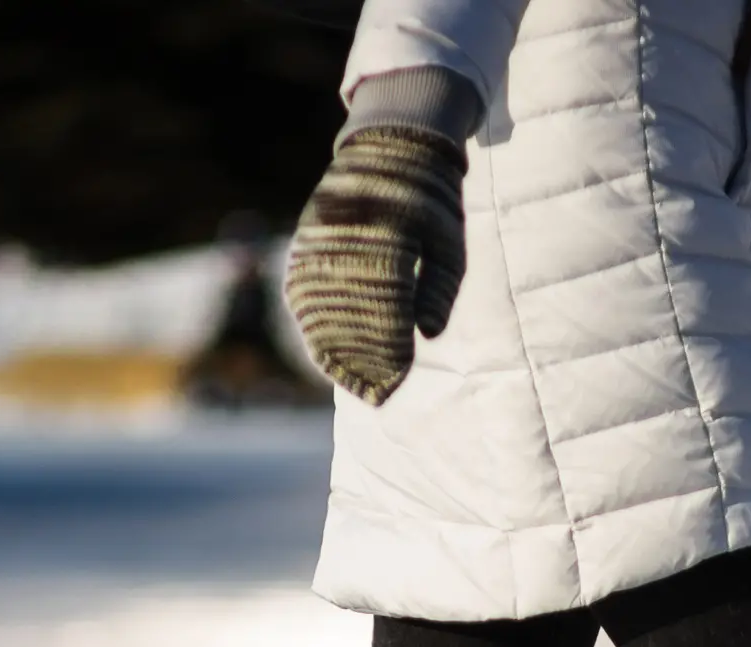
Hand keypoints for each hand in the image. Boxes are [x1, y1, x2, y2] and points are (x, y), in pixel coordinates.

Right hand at [283, 123, 467, 406]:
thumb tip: (427, 335)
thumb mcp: (449, 241)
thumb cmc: (430, 204)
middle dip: (362, 359)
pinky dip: (311, 325)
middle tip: (376, 393)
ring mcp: (321, 238)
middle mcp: (350, 236)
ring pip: (319, 305)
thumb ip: (440, 288)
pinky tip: (323, 353)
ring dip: (332, 350)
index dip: (390, 348)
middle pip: (349, 311)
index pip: (387, 304)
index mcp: (392, 233)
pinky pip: (301, 292)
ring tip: (350, 382)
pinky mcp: (306, 242)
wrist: (388, 148)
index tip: (397, 379)